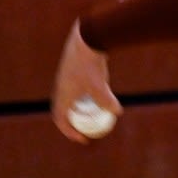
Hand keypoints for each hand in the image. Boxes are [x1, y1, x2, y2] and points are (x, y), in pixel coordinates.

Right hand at [51, 19, 122, 142]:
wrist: (86, 38)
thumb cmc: (90, 63)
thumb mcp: (99, 84)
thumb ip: (107, 100)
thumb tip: (118, 112)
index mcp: (62, 94)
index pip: (60, 119)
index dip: (69, 132)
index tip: (82, 139)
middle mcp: (61, 87)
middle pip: (62, 110)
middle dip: (71, 123)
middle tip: (86, 130)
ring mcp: (66, 77)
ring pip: (69, 98)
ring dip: (77, 109)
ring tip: (93, 115)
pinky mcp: (73, 69)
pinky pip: (75, 88)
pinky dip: (83, 96)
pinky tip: (98, 95)